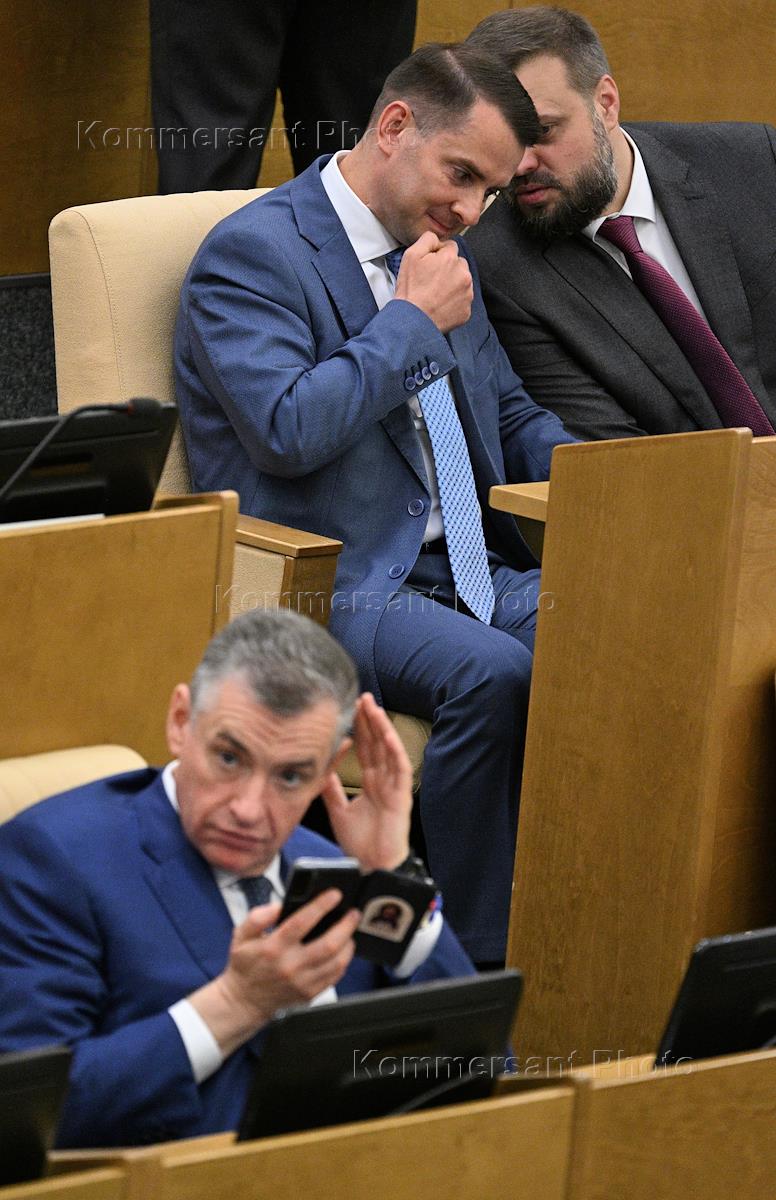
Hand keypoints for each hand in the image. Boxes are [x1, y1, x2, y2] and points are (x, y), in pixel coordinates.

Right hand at [189, 890, 360, 1054]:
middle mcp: (290, 966)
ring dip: (348, 942)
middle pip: (328, 944)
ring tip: (351, 929)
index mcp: (273, 947)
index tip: (335, 894)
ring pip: (336, 962)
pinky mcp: (309, 994)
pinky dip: (344, 960)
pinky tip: (344, 948)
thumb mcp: (241, 935)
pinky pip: (335, 976)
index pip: (301, 922)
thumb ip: (257, 917)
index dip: (321, 905)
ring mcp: (302, 982)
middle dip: (345, 925)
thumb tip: (279, 906)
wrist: (244, 1001)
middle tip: (353, 912)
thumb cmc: (245, 964)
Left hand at [321, 692, 411, 870]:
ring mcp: (394, 787)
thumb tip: (320, 768)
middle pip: (377, 744)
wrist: (371, 866)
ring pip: (388, 750)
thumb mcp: (337, 810)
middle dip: (370, 720)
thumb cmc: (360, 843)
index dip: (360, 730)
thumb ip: (330, 788)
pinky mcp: (401, 796)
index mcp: (372, 783)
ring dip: (382, 727)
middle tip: (362, 697)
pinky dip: (393, 750)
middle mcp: (384, 781)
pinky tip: (386, 733)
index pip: (366, 749)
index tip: (350, 710)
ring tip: (372, 706)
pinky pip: (399, 768)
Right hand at [394, 232, 472, 332]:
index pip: (450, 247)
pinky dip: (454, 301)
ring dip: (453, 284)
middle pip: (459, 264)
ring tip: (436, 293)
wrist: (413, 320)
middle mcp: (464, 274)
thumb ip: (428, 239)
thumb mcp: (411, 255)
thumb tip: (438, 239)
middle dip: (448, 269)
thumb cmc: (411, 289)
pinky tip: (441, 304)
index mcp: (451, 259)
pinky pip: (462, 300)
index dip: (438, 255)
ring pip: (463, 282)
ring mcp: (467, 294)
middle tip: (432, 281)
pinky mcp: (466, 310)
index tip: (429, 266)